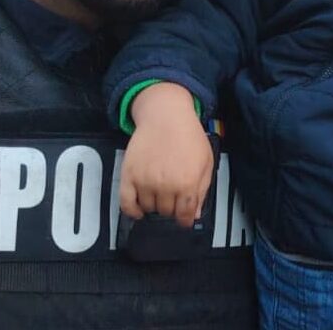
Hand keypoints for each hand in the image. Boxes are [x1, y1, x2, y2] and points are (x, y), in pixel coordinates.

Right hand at [119, 83, 213, 227]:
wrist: (165, 114)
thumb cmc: (188, 135)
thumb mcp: (205, 161)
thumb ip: (202, 189)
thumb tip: (195, 214)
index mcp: (187, 183)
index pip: (185, 216)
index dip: (185, 218)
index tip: (183, 217)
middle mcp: (166, 185)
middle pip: (167, 212)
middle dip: (171, 207)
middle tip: (172, 194)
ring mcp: (145, 181)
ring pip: (149, 208)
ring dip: (154, 204)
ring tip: (159, 191)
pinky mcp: (129, 175)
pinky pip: (126, 203)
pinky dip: (132, 211)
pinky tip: (139, 209)